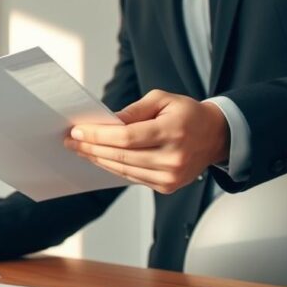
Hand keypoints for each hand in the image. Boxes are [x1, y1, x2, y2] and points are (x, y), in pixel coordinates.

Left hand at [64, 89, 228, 193]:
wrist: (215, 137)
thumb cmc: (187, 114)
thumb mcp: (163, 100)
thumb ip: (134, 111)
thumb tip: (107, 122)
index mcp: (172, 132)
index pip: (126, 138)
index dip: (98, 136)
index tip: (77, 131)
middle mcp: (173, 158)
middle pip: (121, 156)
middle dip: (91, 148)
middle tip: (71, 142)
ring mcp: (171, 176)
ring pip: (123, 170)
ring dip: (98, 160)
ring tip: (80, 150)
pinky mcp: (167, 187)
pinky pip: (132, 178)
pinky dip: (114, 168)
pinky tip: (99, 159)